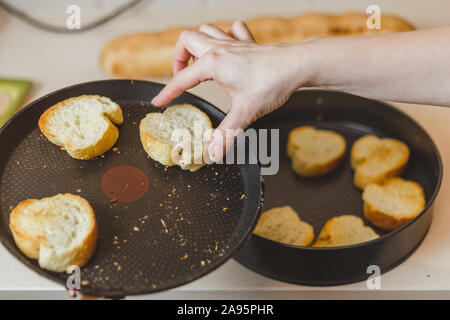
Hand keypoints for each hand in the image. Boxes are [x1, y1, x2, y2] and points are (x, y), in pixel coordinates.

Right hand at [151, 21, 305, 161]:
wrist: (296, 65)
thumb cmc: (272, 83)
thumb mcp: (245, 112)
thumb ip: (226, 134)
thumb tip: (212, 153)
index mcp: (212, 64)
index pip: (181, 79)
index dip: (167, 92)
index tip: (158, 101)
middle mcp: (219, 48)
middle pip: (185, 41)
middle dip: (178, 59)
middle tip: (182, 78)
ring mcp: (233, 42)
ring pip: (204, 30)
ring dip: (197, 44)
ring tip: (198, 64)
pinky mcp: (247, 42)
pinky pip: (230, 30)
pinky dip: (224, 37)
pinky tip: (227, 51)